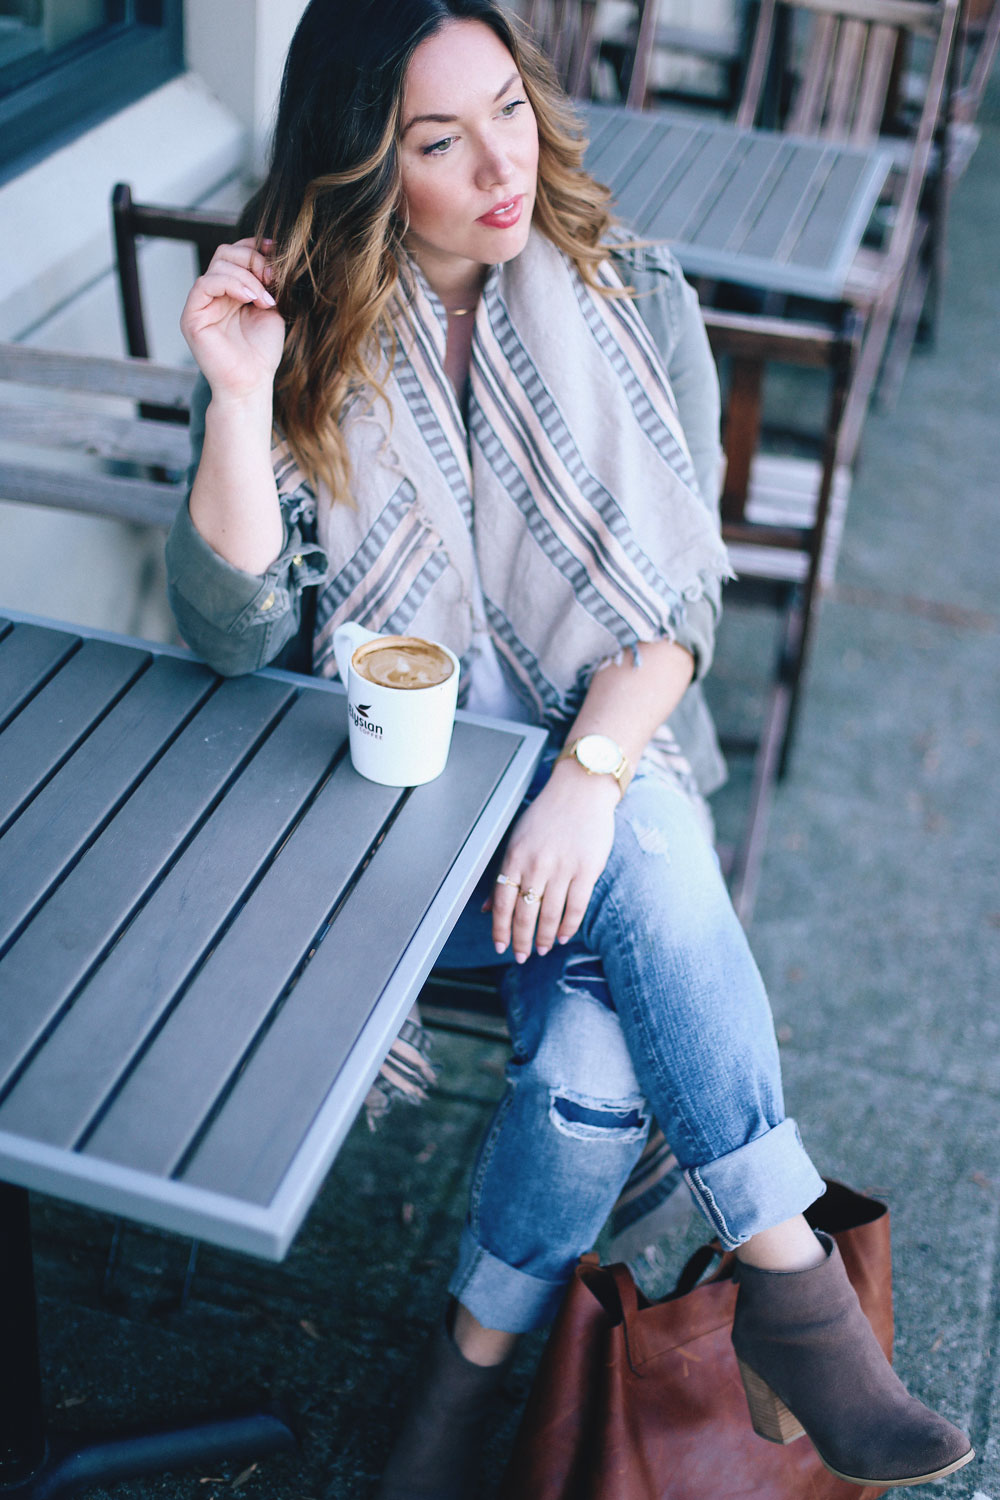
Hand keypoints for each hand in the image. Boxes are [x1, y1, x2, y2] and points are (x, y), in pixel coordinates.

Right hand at [180, 238, 285, 399]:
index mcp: (231, 291)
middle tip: (273, 278)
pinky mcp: (192, 316)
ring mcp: (201, 304)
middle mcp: (214, 294)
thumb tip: (272, 252)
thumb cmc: (261, 353)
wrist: (251, 384)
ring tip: (265, 298)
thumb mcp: (271, 310)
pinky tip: (250, 298)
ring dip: (247, 275)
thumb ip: (267, 283)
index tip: (277, 251)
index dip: (255, 247)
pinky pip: (205, 283)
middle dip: (253, 260)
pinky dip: (231, 283)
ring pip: (218, 265)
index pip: (236, 254)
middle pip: (226, 253)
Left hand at [489, 762, 618, 961]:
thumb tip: (486, 907)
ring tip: (542, 949)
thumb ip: (505, 874)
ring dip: (544, 937)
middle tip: (521, 955)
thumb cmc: (547, 814)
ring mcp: (563, 868)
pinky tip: (562, 936)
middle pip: (525, 914)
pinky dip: (568, 926)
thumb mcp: (518, 838)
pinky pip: (575, 907)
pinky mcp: (587, 870)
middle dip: (521, 940)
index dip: (500, 929)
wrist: (581, 791)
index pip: (502, 902)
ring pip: (549, 914)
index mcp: (515, 856)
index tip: (500, 946)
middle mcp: (536, 864)